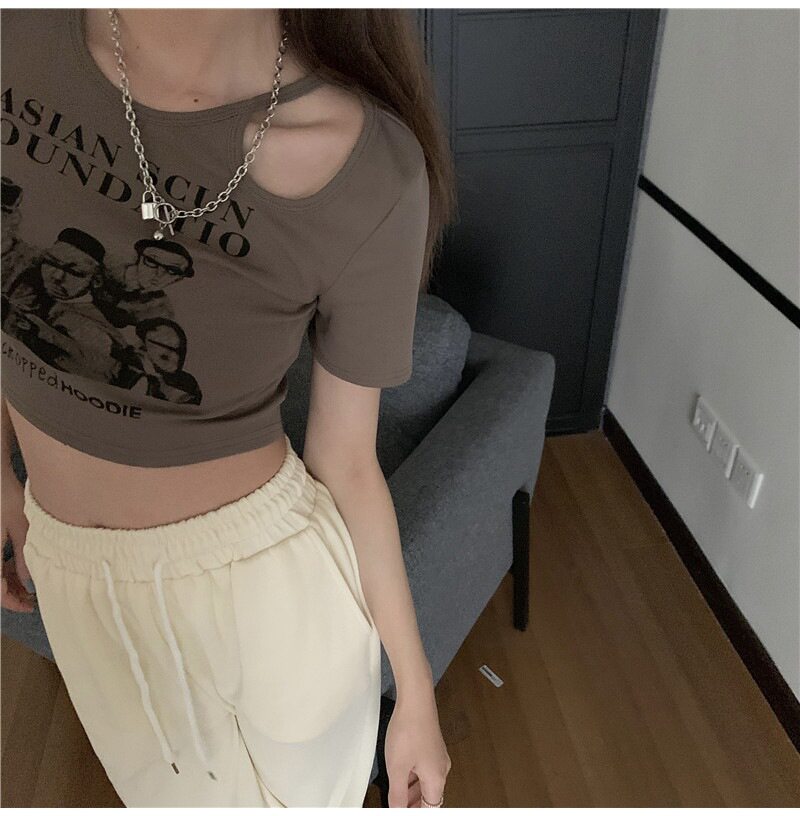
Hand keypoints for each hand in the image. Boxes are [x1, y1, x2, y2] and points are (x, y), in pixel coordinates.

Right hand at [2, 470, 34, 612]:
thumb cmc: (2, 494)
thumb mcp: (22, 525)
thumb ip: (25, 556)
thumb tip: (29, 580)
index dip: (12, 602)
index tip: (29, 606)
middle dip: (10, 592)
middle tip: (31, 596)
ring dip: (5, 581)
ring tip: (27, 581)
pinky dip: (0, 567)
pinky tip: (16, 565)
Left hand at [385, 685, 450, 806]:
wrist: (416, 700)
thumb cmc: (409, 730)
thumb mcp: (397, 768)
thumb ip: (397, 794)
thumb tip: (398, 809)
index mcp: (437, 779)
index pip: (430, 808)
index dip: (416, 812)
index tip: (402, 811)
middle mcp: (441, 769)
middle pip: (430, 797)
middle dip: (414, 804)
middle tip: (398, 806)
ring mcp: (438, 756)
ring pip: (427, 783)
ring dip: (413, 792)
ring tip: (397, 796)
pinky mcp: (432, 746)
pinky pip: (425, 769)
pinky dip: (414, 777)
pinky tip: (402, 775)